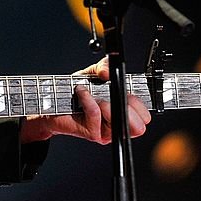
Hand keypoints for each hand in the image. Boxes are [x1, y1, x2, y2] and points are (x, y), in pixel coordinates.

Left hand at [20, 56, 151, 143]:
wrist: (56, 102)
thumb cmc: (78, 91)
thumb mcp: (93, 74)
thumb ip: (103, 67)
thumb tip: (108, 71)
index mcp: (124, 113)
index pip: (145, 118)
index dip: (140, 105)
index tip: (129, 92)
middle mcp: (117, 125)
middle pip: (139, 127)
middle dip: (129, 107)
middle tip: (114, 96)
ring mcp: (106, 132)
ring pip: (118, 120)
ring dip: (106, 103)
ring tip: (95, 96)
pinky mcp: (92, 133)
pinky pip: (96, 114)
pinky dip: (88, 99)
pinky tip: (81, 93)